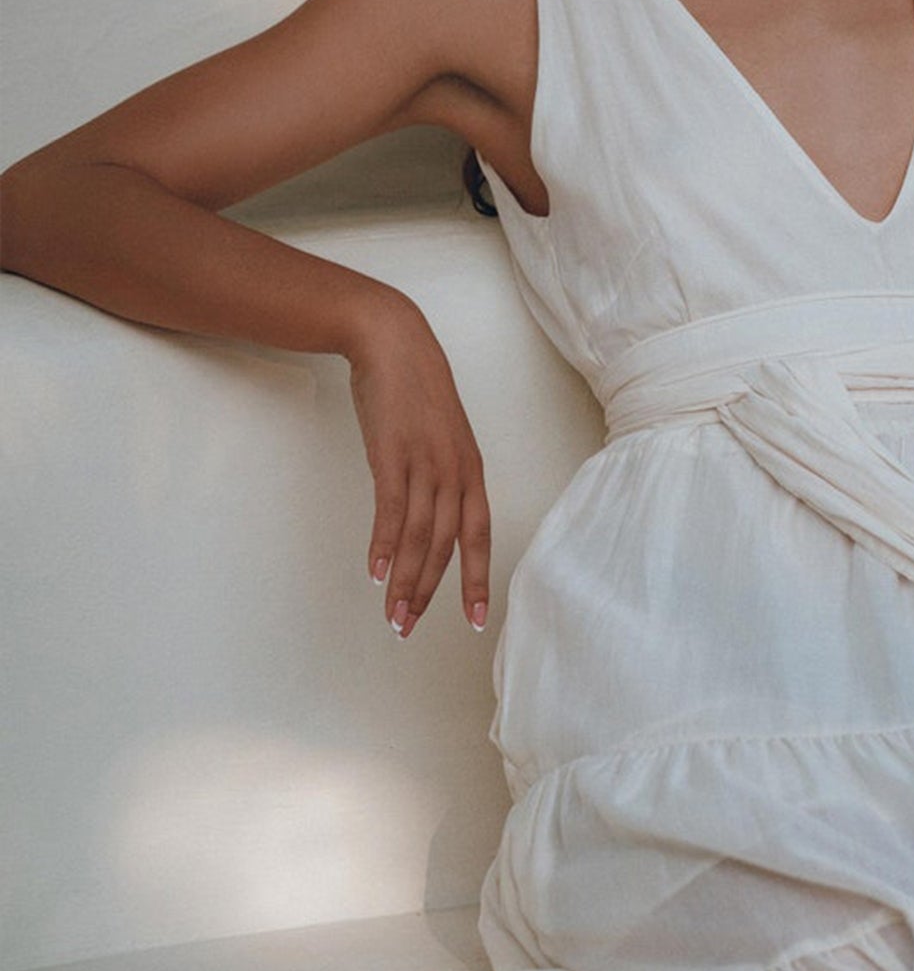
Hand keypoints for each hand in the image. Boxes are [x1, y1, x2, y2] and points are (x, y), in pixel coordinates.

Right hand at [347, 299, 490, 639]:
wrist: (395, 342)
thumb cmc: (416, 390)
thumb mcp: (440, 436)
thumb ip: (440, 476)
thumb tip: (429, 517)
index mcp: (470, 468)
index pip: (479, 534)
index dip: (476, 578)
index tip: (474, 619)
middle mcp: (455, 470)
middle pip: (448, 545)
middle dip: (430, 592)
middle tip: (409, 628)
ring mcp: (425, 461)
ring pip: (421, 536)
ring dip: (405, 580)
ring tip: (392, 615)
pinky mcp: (393, 452)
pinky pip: (392, 509)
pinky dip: (385, 545)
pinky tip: (376, 572)